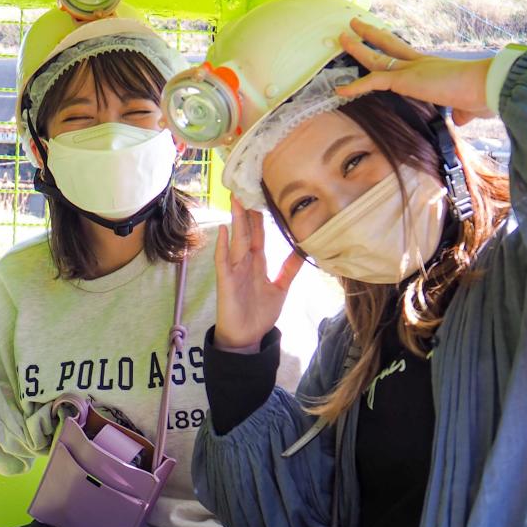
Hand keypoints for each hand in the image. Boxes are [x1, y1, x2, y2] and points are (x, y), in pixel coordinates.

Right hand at [214, 198, 303, 350]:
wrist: (247, 338)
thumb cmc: (260, 314)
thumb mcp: (280, 289)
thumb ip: (289, 270)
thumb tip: (303, 251)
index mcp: (257, 264)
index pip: (259, 235)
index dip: (260, 218)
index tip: (263, 197)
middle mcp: (244, 263)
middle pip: (246, 233)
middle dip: (247, 212)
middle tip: (248, 188)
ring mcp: (234, 271)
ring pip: (236, 241)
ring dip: (236, 222)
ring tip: (237, 201)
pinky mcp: (226, 282)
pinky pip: (223, 261)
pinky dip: (222, 246)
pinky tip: (223, 231)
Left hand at [335, 18, 495, 124]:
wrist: (485, 86)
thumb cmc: (482, 94)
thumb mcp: (469, 106)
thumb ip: (461, 112)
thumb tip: (461, 118)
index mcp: (433, 68)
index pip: (407, 56)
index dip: (392, 50)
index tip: (382, 41)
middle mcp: (420, 64)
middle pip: (389, 45)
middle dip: (372, 35)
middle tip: (356, 25)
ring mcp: (412, 69)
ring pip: (377, 57)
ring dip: (358, 48)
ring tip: (342, 38)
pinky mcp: (406, 79)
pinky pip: (374, 81)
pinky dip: (356, 86)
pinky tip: (340, 90)